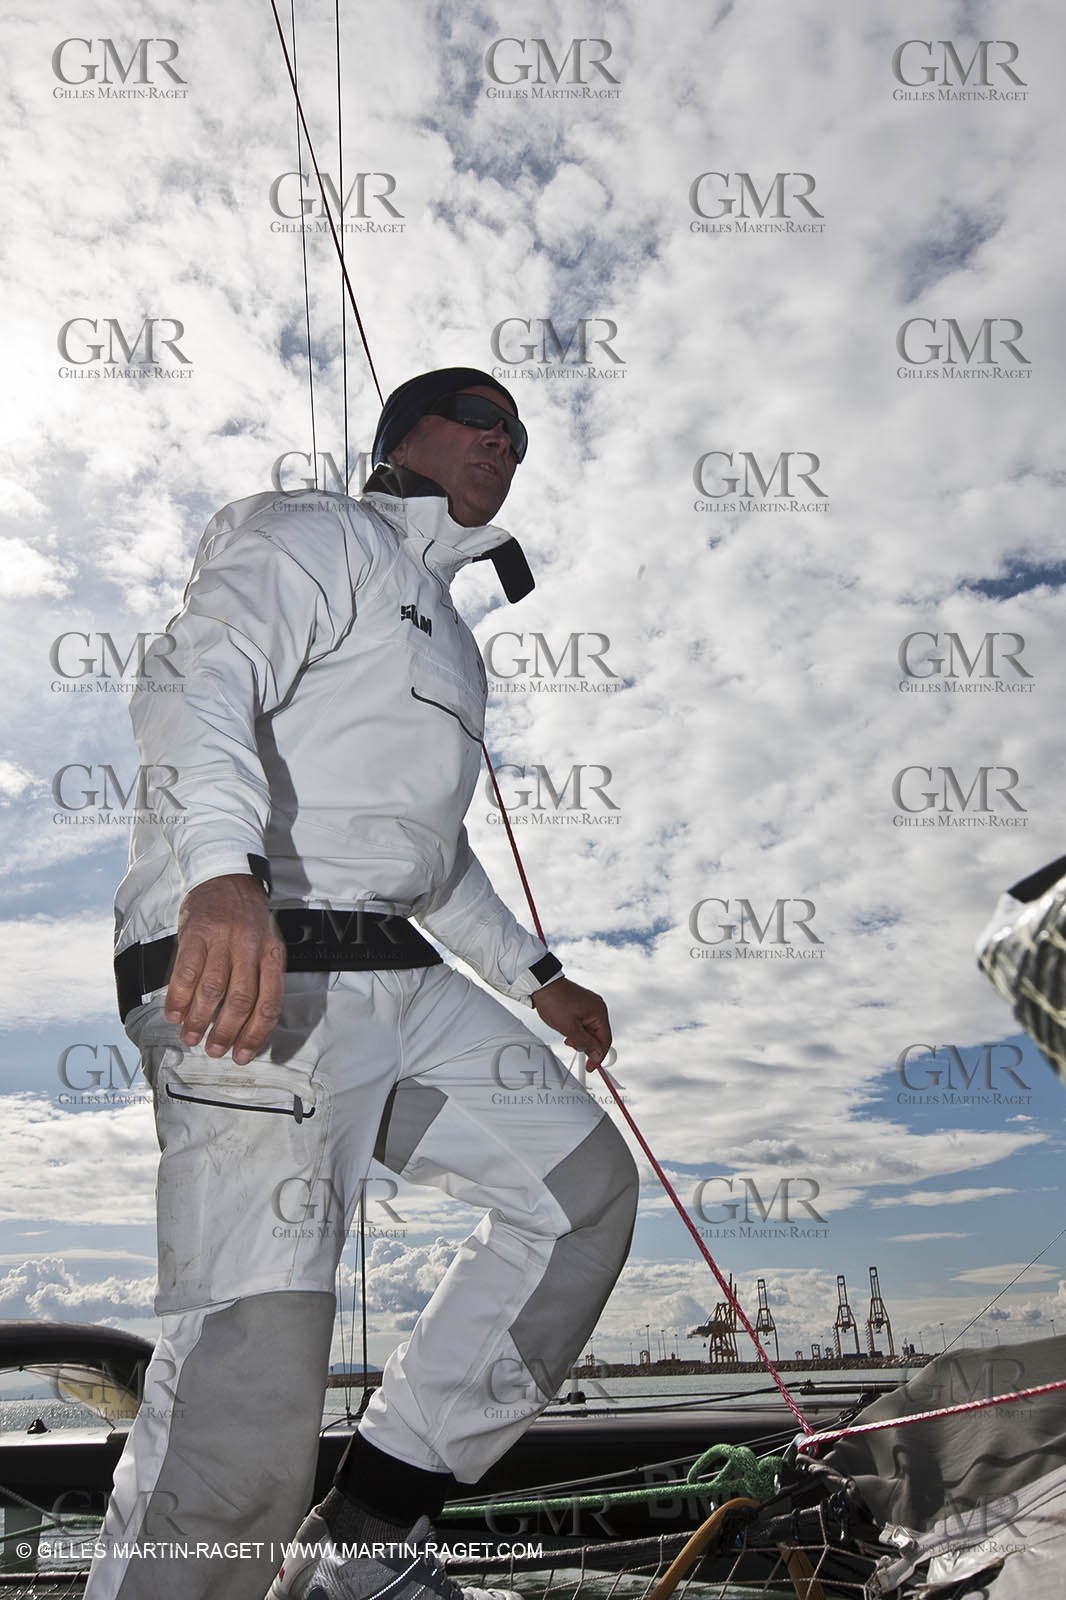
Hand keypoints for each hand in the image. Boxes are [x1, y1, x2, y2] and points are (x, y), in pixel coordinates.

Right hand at [163, 874, 285, 1064]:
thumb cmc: (246, 916)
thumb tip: (250, 1024)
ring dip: (200, 1019)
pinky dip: (178, 997)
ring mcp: (222, 939)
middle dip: (226, 1032)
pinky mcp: (196, 933)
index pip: (269, 1002)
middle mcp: (250, 947)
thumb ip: (261, 977)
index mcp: (271, 954)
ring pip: (212, 989)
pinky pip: (185, 971)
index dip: (255, 1034)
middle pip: (240, 999)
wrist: (225, 875)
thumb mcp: (266, 942)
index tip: (243, 1054)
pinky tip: (174, 1014)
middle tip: (214, 1049)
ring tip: (191, 1037)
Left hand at [531, 976, 611, 1067]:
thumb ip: (584, 1043)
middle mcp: (597, 1007)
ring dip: (579, 1037)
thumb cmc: (555, 1001)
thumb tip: (596, 1054)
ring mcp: (589, 1005)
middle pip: (598, 1035)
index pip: (605, 1040)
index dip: (598, 1056)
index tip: (591, 1066)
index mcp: (599, 1012)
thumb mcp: (569, 1028)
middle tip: (572, 1045)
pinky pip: (584, 1022)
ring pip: (589, 1030)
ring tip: (566, 1034)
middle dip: (585, 1044)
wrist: (541, 984)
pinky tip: (566, 1028)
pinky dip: (576, 1029)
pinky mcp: (581, 1005)